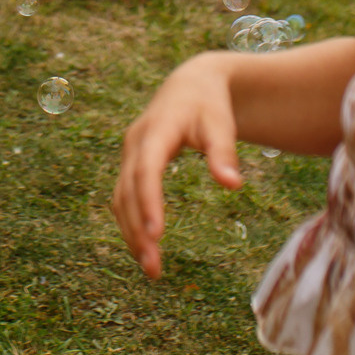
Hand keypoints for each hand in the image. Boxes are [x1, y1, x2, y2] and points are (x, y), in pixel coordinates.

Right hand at [111, 52, 242, 278]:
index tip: (156, 234)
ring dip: (131, 233)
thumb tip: (233, 186)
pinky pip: (125, 198)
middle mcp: (135, 143)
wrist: (190, 85)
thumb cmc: (209, 105)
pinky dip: (131, 223)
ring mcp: (130, 154)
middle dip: (137, 230)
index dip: (149, 201)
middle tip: (153, 268)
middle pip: (129, 191)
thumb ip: (224, 153)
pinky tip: (144, 248)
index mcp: (156, 130)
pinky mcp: (132, 165)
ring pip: (122, 198)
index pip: (146, 170)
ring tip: (151, 268)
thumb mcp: (220, 123)